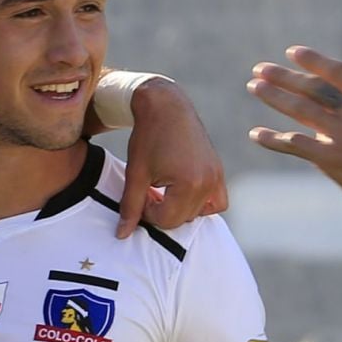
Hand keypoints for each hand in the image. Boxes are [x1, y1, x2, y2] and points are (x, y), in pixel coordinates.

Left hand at [119, 76, 228, 237]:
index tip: (140, 194)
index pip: (167, 220)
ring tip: (162, 189)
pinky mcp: (219, 171)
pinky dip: (200, 203)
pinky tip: (181, 191)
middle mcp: (209, 182)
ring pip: (199, 213)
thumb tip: (122, 235)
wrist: (166, 106)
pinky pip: (216, 202)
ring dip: (179, 208)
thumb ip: (130, 207)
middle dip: (162, 211)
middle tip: (149, 190)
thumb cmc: (148, 137)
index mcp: (189, 184)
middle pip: (183, 219)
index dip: (148, 212)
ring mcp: (217, 177)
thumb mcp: (136, 174)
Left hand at [247, 46, 341, 225]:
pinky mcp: (331, 160)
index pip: (339, 72)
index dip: (315, 61)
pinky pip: (295, 146)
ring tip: (253, 87)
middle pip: (312, 89)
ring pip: (300, 111)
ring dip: (274, 98)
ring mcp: (341, 136)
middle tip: (260, 68)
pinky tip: (255, 135)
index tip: (293, 52)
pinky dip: (273, 140)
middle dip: (284, 76)